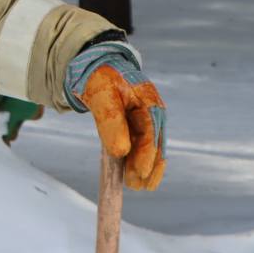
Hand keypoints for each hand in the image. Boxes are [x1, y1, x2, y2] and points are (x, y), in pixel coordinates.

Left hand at [65, 40, 166, 189]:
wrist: (99, 66)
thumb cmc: (101, 79)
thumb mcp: (103, 97)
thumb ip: (111, 122)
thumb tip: (121, 152)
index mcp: (149, 102)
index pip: (150, 135)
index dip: (145, 157)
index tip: (138, 175)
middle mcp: (154, 112)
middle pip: (154, 144)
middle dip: (147, 167)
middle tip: (135, 186)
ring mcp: (149, 118)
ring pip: (152, 147)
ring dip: (146, 167)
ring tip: (138, 186)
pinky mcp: (140, 124)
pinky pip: (145, 145)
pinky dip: (142, 159)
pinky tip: (137, 174)